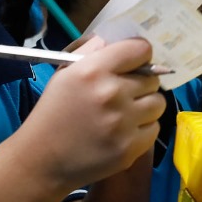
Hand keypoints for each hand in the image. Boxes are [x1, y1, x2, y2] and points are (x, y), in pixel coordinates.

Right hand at [23, 37, 165, 188]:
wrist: (42, 160)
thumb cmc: (54, 113)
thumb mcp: (66, 73)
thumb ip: (96, 52)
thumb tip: (123, 40)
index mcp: (93, 70)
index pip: (140, 49)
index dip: (140, 56)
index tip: (134, 64)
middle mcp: (111, 93)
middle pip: (153, 78)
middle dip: (141, 84)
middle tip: (124, 94)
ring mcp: (123, 122)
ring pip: (158, 103)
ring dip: (146, 107)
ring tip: (125, 114)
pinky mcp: (130, 147)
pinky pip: (154, 128)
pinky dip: (143, 130)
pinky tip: (123, 133)